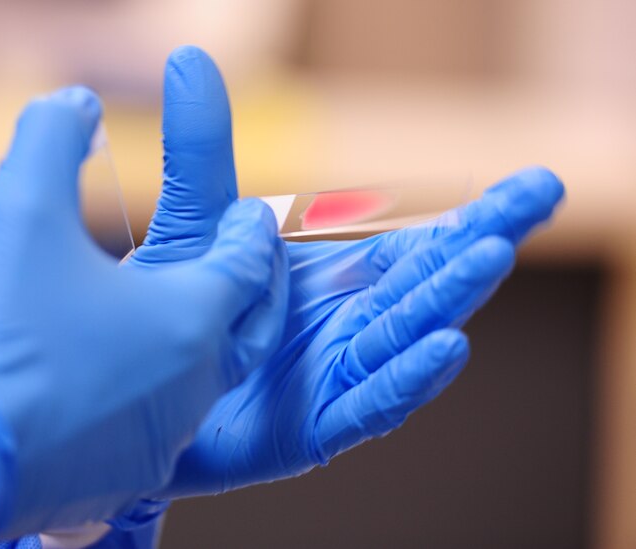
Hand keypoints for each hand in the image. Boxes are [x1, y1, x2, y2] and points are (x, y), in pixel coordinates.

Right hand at [0, 87, 287, 540]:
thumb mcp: (19, 214)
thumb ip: (50, 143)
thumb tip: (73, 103)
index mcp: (189, 318)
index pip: (247, 265)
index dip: (253, 233)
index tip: (255, 216)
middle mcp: (194, 383)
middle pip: (251, 330)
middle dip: (259, 291)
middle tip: (254, 267)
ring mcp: (166, 436)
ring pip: (208, 382)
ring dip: (207, 343)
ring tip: (187, 318)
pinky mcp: (128, 477)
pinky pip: (163, 427)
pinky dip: (162, 394)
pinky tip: (130, 384)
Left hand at [125, 47, 564, 499]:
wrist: (146, 398)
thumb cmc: (182, 314)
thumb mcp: (197, 225)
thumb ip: (202, 152)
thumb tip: (189, 58)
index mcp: (341, 280)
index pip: (420, 245)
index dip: (478, 216)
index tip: (534, 186)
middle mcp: (352, 325)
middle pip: (427, 283)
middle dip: (478, 244)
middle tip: (536, 200)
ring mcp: (340, 377)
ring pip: (405, 335)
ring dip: (447, 298)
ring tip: (487, 257)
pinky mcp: (317, 427)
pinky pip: (371, 403)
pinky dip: (407, 378)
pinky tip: (446, 347)